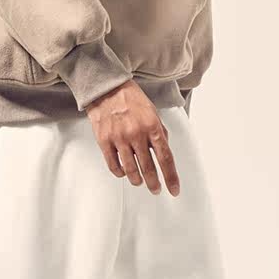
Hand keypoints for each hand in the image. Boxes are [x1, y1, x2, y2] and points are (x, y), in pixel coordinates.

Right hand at [86, 80, 179, 196]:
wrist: (107, 88)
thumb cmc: (130, 99)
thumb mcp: (152, 112)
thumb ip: (159, 132)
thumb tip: (164, 151)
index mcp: (152, 126)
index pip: (165, 158)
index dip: (171, 177)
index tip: (174, 189)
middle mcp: (136, 134)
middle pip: (148, 168)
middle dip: (154, 183)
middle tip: (156, 190)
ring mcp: (119, 138)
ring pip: (131, 170)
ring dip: (137, 180)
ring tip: (139, 182)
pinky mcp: (104, 141)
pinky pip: (114, 165)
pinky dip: (120, 173)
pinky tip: (124, 173)